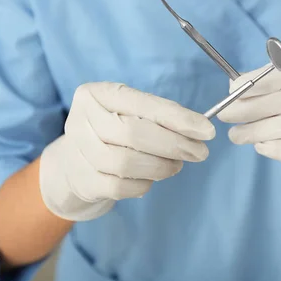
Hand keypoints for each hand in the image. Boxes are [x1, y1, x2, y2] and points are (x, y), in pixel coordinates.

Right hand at [40, 82, 215, 220]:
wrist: (73, 163)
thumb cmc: (113, 131)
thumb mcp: (131, 113)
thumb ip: (161, 117)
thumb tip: (201, 130)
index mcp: (96, 94)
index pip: (143, 104)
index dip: (178, 118)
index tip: (207, 131)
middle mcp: (81, 119)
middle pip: (134, 133)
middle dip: (174, 145)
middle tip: (199, 153)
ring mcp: (78, 152)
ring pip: (127, 163)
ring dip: (161, 167)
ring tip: (175, 165)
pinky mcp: (83, 181)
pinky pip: (121, 187)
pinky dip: (144, 184)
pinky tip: (151, 178)